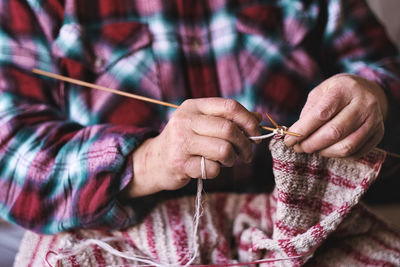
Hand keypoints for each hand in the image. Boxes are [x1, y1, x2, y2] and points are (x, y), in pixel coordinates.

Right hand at [126, 98, 260, 197]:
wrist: (154, 160)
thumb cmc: (185, 141)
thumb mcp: (202, 123)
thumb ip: (228, 119)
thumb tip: (258, 117)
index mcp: (194, 106)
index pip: (229, 106)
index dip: (248, 120)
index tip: (256, 133)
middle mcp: (185, 121)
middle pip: (228, 129)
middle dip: (245, 144)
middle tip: (247, 154)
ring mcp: (181, 142)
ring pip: (223, 150)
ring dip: (232, 159)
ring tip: (228, 161)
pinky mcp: (179, 163)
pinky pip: (212, 168)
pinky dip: (216, 171)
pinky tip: (208, 168)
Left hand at [285, 74, 387, 157]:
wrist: (367, 91)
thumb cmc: (337, 93)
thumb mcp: (320, 93)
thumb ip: (308, 112)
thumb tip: (296, 134)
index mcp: (344, 89)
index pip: (321, 114)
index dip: (302, 130)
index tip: (289, 140)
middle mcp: (363, 103)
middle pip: (334, 132)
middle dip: (311, 144)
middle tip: (298, 148)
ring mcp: (374, 120)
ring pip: (346, 146)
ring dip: (324, 152)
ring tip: (312, 149)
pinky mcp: (378, 134)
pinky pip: (356, 153)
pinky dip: (337, 155)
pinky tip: (327, 149)